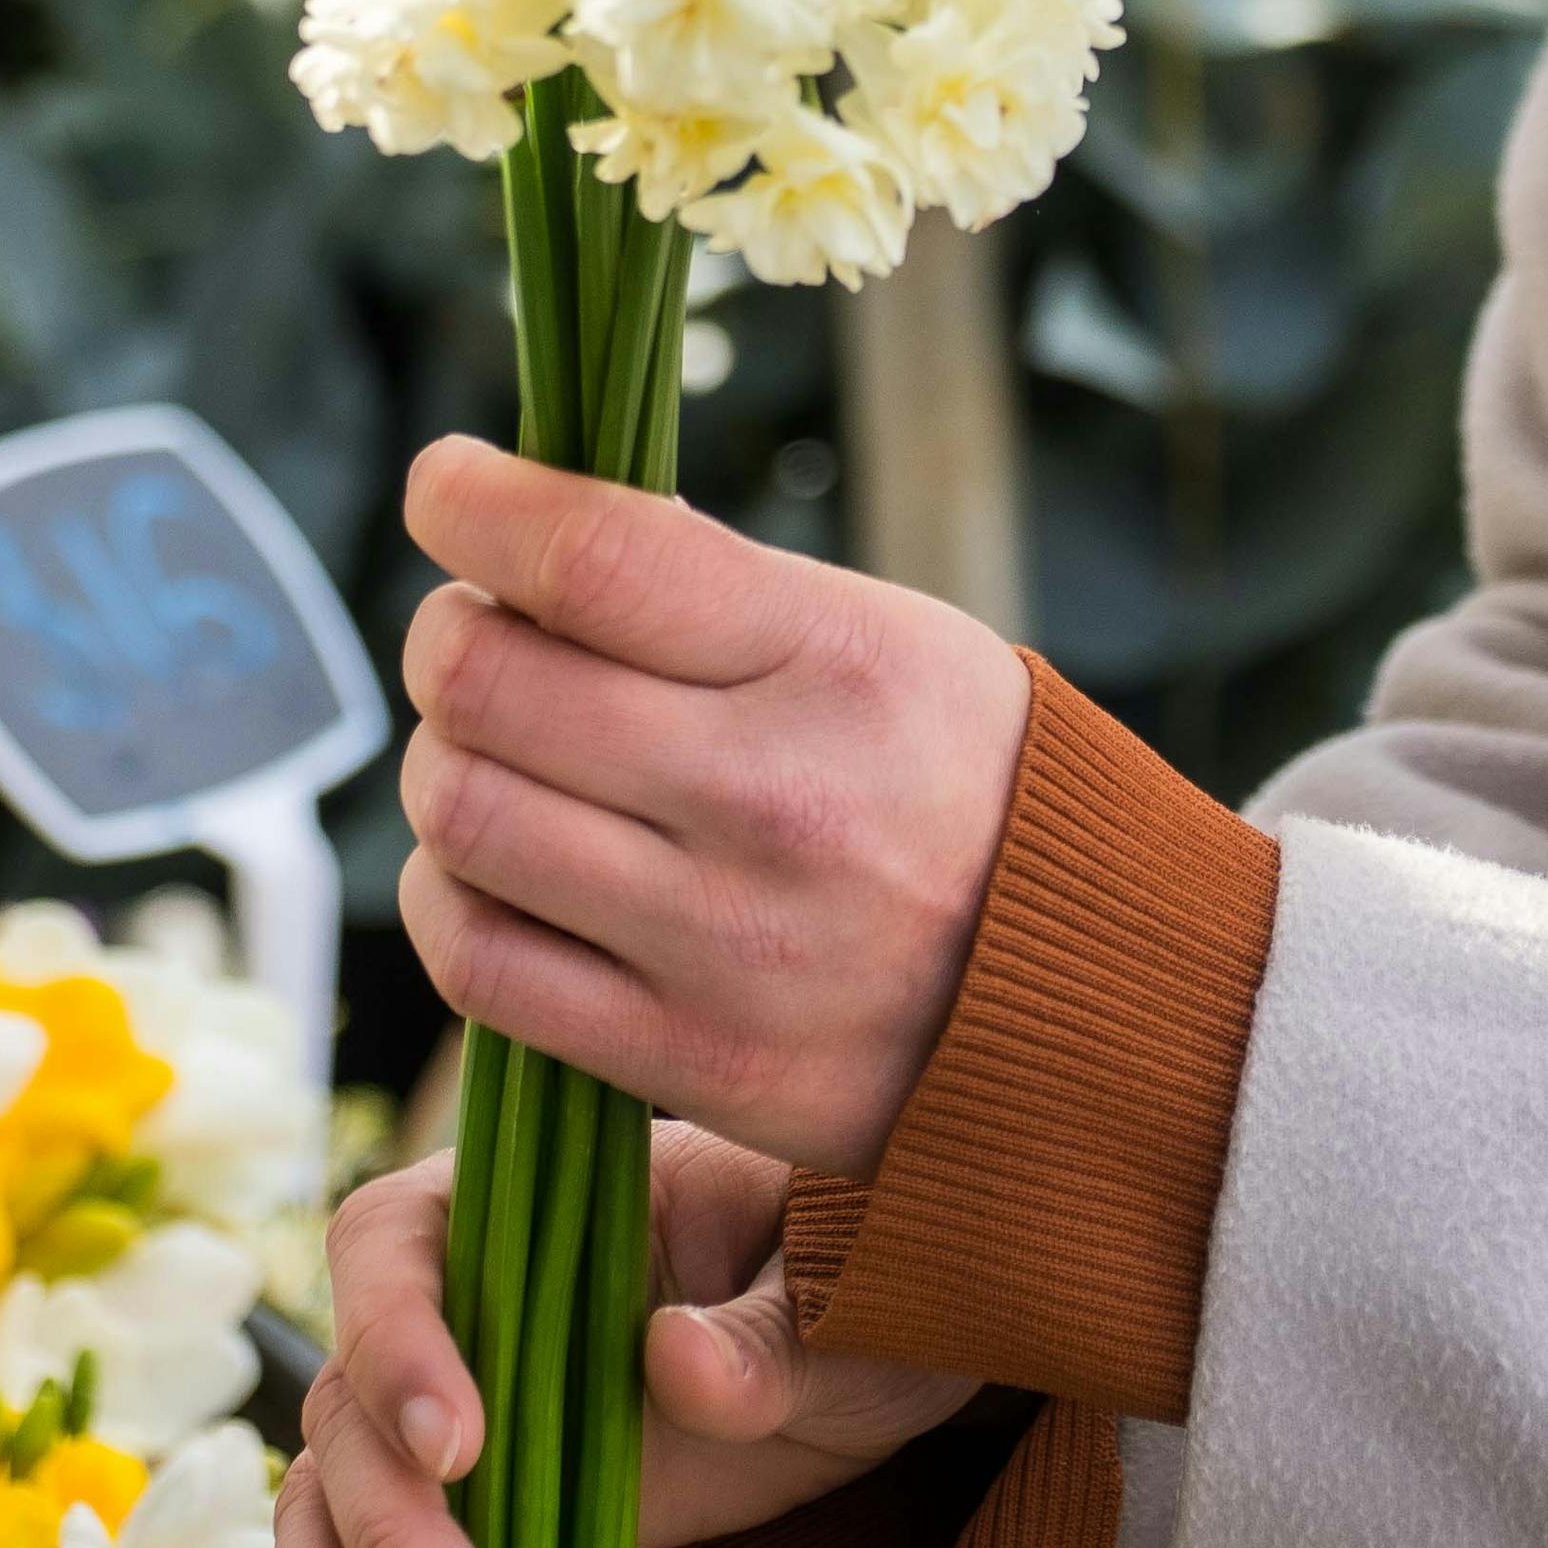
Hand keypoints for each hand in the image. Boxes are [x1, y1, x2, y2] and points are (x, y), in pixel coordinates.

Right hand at [256, 1123, 983, 1547]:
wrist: (868, 1358)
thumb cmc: (848, 1278)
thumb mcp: (840, 1294)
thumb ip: (767, 1331)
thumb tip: (675, 1363)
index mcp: (519, 1204)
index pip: (394, 1243)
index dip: (398, 1341)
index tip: (461, 1447)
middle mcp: (452, 1310)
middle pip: (352, 1411)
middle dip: (396, 1540)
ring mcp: (450, 1427)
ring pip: (331, 1513)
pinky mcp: (469, 1527)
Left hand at [393, 434, 1034, 1179]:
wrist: (1103, 998)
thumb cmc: (962, 784)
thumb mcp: (888, 640)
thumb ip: (710, 592)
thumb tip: (527, 535)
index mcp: (833, 662)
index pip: (591, 556)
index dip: (473, 504)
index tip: (445, 487)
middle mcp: (774, 801)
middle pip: (490, 686)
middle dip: (448, 641)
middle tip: (474, 640)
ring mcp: (725, 944)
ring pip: (465, 822)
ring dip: (444, 769)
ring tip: (491, 759)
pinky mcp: (691, 1060)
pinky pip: (481, 967)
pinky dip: (451, 901)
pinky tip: (493, 873)